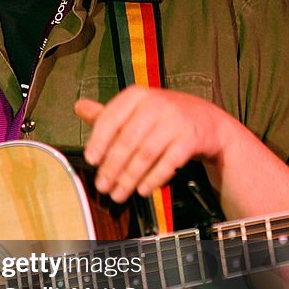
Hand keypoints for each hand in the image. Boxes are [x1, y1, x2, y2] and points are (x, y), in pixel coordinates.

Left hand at [75, 86, 231, 203]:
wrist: (209, 122)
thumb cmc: (166, 118)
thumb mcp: (137, 110)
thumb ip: (109, 114)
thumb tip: (78, 107)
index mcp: (137, 95)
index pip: (111, 117)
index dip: (98, 141)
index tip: (91, 160)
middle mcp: (156, 104)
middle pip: (128, 139)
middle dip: (112, 167)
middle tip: (102, 186)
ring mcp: (176, 121)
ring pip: (146, 153)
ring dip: (130, 177)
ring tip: (119, 193)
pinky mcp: (191, 139)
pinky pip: (169, 163)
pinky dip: (154, 179)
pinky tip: (143, 190)